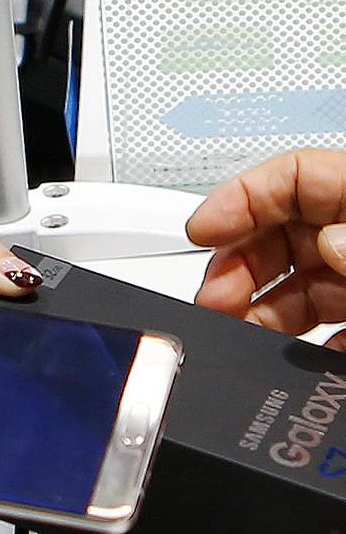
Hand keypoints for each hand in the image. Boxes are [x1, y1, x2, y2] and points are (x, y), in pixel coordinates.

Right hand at [188, 151, 345, 335]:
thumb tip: (331, 244)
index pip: (295, 175)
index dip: (240, 198)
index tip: (201, 232)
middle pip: (281, 237)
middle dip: (236, 268)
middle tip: (214, 300)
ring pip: (297, 289)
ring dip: (258, 314)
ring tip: (240, 334)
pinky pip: (325, 331)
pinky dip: (302, 347)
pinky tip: (295, 357)